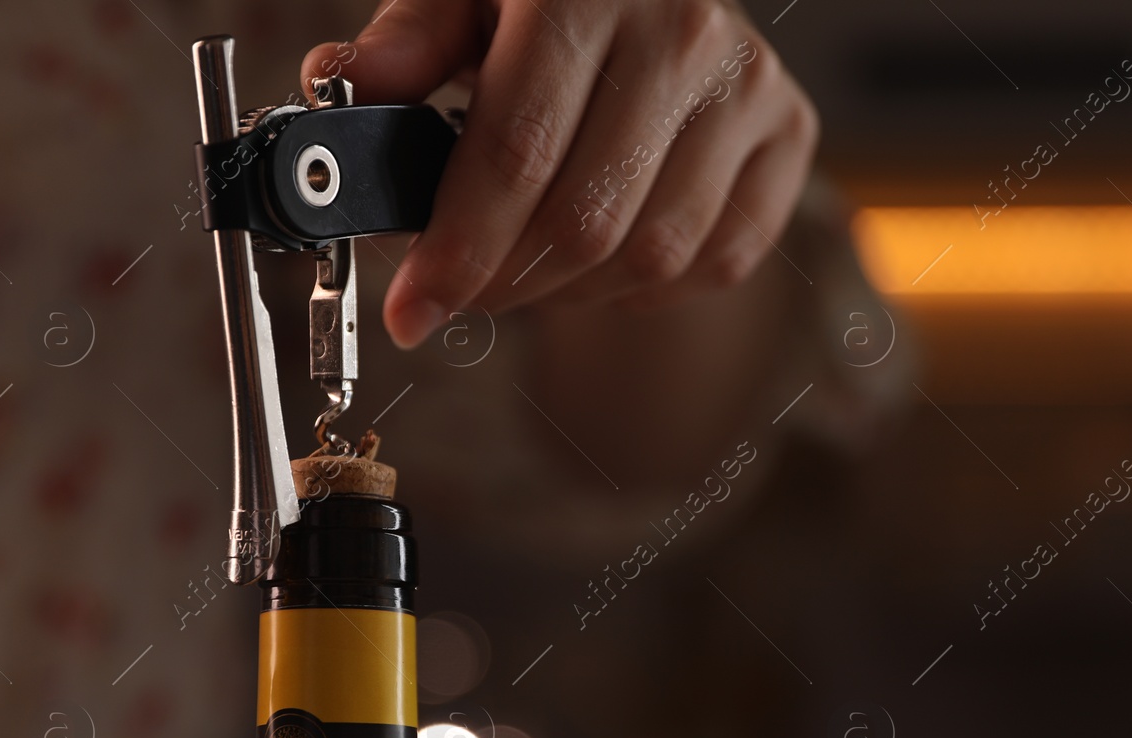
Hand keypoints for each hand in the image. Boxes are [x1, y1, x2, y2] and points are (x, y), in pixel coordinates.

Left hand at [302, 0, 819, 346]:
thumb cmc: (548, 4)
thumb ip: (406, 44)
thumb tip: (340, 85)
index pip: (516, 152)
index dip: (457, 250)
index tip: (410, 312)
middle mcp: (683, 31)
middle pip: (586, 222)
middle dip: (504, 284)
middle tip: (461, 293)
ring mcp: (749, 86)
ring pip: (652, 255)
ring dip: (571, 293)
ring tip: (528, 267)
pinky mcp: (791, 134)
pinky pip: (718, 261)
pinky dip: (649, 286)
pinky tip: (607, 256)